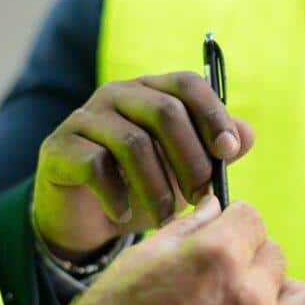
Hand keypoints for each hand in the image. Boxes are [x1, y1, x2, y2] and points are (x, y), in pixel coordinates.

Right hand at [34, 72, 254, 258]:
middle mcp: (117, 95)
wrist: (87, 221)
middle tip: (201, 199)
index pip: (187, 84)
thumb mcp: (185, 174)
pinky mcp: (58, 147)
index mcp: (151, 91)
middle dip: (190, 159)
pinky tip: (124, 216)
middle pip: (164, 110)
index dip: (213, 115)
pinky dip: (117, 197)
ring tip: (166, 220)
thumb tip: (245, 135)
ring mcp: (83, 118)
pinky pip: (95, 165)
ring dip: (158, 188)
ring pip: (132, 143)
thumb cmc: (142, 190)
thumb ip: (215, 152)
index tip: (228, 154)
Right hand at [43, 196, 304, 304]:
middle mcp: (250, 295)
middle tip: (220, 281)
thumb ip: (186, 229)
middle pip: (276, 257)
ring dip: (286, 298)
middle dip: (251, 260)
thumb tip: (215, 206)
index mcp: (218, 255)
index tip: (220, 239)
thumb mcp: (138, 260)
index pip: (253, 218)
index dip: (232, 226)